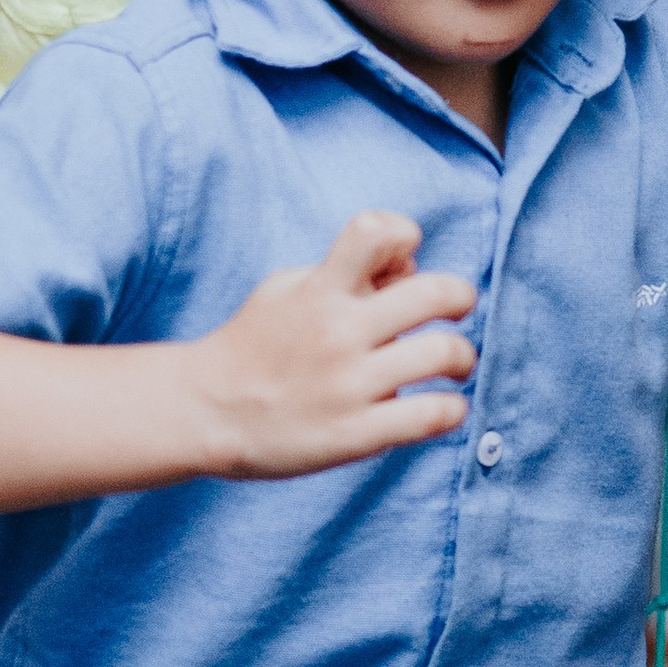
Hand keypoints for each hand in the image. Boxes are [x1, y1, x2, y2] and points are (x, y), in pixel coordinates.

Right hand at [184, 211, 475, 478]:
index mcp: (319, 290)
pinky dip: (452, 410)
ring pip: (445, 354)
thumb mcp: (287, 289)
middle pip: (435, 294)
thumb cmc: (253, 345)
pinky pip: (431, 415)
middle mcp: (338, 332)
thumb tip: (410, 267)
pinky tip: (442, 408)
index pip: (377, 231)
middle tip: (458, 311)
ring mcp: (349, 385)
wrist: (204, 412)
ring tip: (455, 366)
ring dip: (463, 358)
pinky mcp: (355, 434)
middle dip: (462, 297)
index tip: (403, 263)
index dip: (404, 236)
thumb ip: (345, 272)